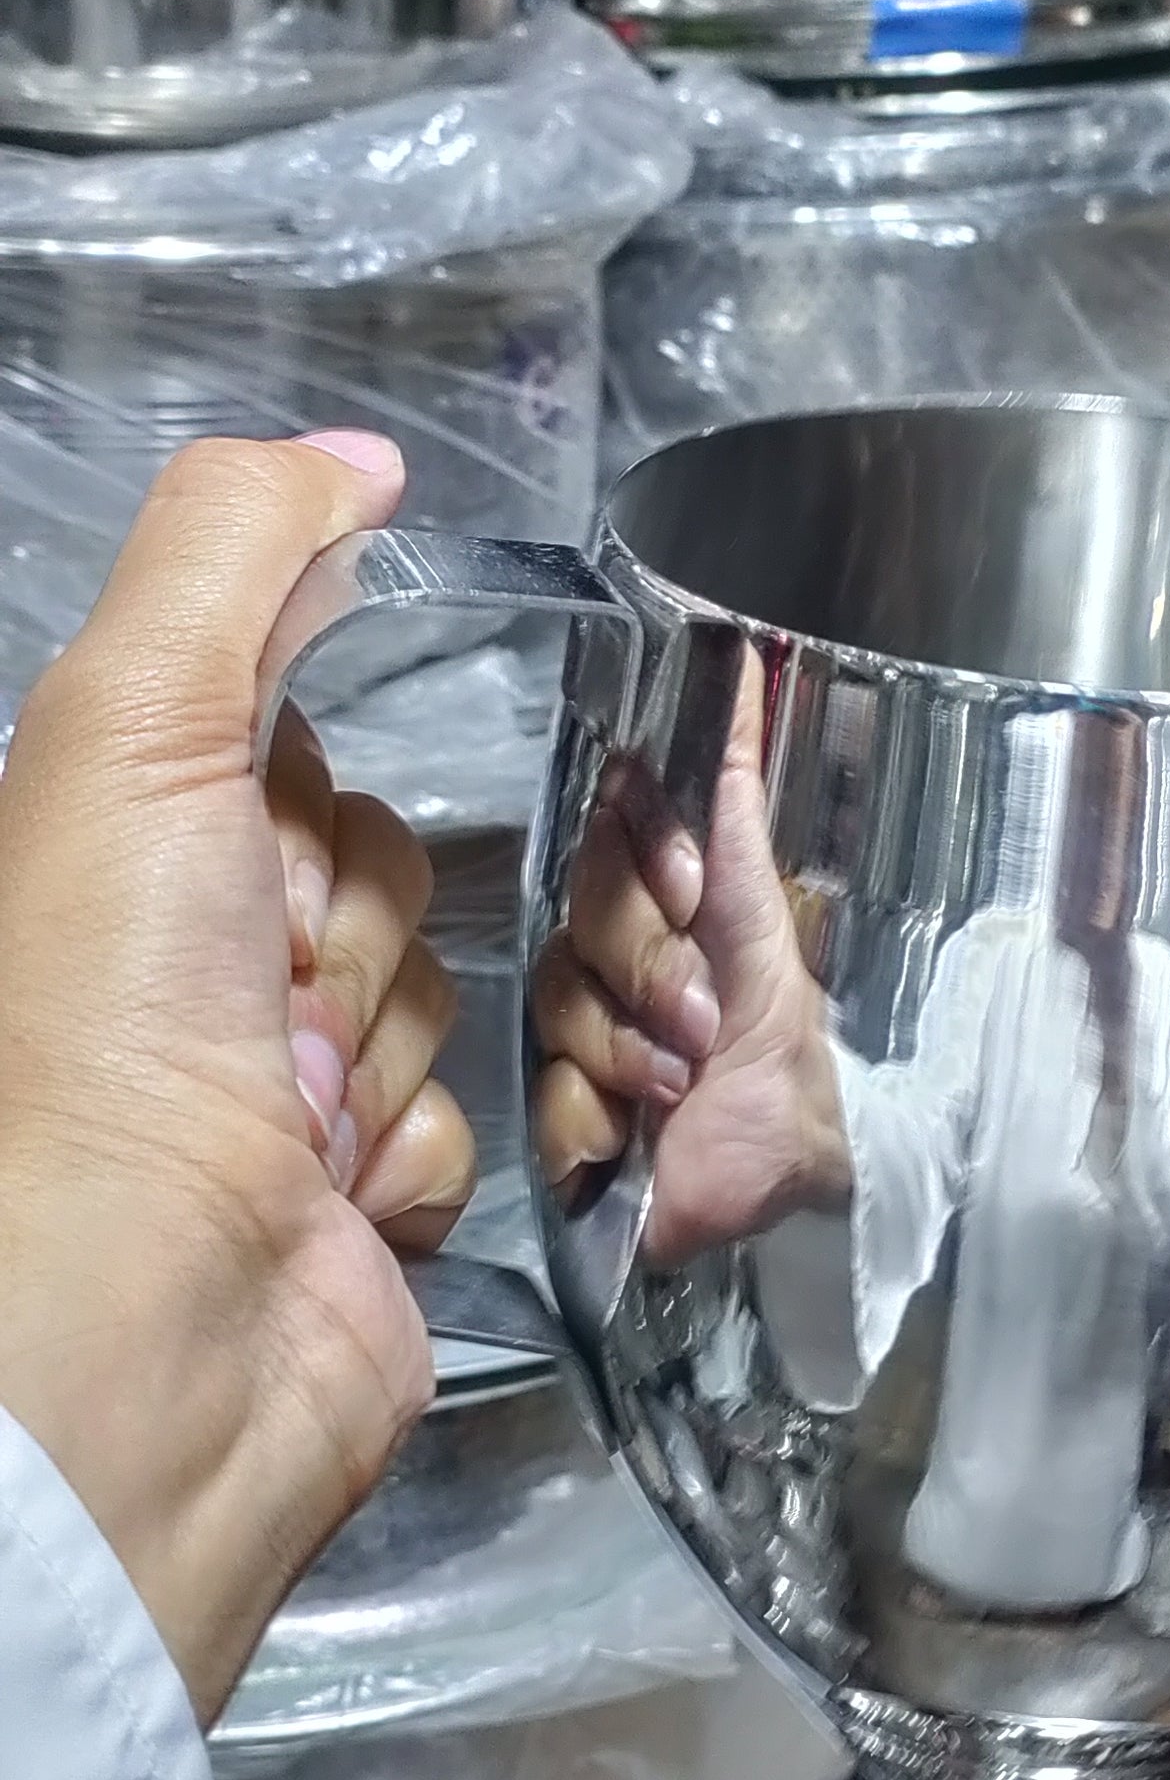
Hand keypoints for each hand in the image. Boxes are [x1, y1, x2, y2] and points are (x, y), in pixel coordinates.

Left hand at [0, 435, 474, 1725]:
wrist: (145, 1320)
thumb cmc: (104, 1018)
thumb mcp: (134, 723)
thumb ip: (236, 552)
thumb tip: (359, 459)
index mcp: (115, 852)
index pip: (290, 746)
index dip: (297, 792)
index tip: (254, 857)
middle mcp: (182, 970)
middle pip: (381, 863)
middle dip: (345, 933)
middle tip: (266, 1010)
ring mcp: (271, 1099)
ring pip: (428, 997)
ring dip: (375, 1056)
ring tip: (287, 1121)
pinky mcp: (350, 1210)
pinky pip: (455, 1130)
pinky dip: (405, 1163)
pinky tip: (327, 1202)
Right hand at [532, 647, 850, 1266]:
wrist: (790, 1195)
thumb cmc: (798, 1077)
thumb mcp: (774, 942)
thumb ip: (744, 830)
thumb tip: (751, 672)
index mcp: (678, 917)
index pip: (619, 840)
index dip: (644, 855)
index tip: (689, 887)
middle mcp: (624, 966)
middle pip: (583, 913)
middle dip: (644, 964)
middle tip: (700, 1018)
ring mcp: (587, 1037)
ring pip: (557, 997)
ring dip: (624, 1049)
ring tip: (680, 1088)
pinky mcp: (564, 1113)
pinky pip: (544, 1089)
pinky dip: (591, 1120)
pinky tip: (630, 1142)